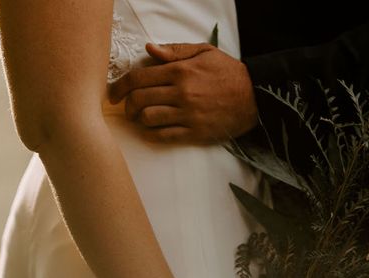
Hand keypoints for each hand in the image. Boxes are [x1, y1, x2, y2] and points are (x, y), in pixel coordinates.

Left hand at [108, 42, 257, 144]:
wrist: (255, 98)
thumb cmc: (229, 73)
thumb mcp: (204, 52)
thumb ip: (175, 51)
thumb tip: (149, 50)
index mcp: (179, 71)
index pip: (138, 79)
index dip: (119, 86)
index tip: (112, 93)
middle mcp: (180, 93)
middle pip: (139, 100)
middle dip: (126, 105)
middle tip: (126, 108)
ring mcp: (188, 115)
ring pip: (149, 119)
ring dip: (139, 120)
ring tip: (140, 119)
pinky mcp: (196, 133)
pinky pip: (165, 136)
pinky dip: (152, 134)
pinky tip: (151, 131)